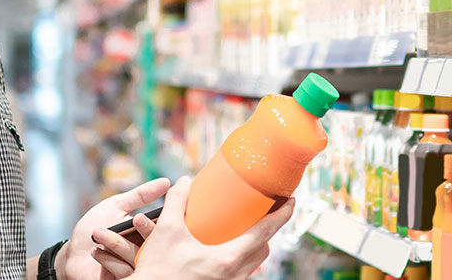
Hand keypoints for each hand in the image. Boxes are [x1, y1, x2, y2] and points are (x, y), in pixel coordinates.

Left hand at [57, 178, 170, 279]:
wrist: (72, 254)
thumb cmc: (93, 228)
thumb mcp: (116, 206)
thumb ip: (140, 195)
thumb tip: (166, 181)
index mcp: (147, 231)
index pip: (164, 228)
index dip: (161, 221)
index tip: (142, 215)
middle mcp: (145, 250)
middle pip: (156, 244)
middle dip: (144, 231)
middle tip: (131, 221)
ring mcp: (136, 266)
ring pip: (139, 258)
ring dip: (117, 245)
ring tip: (98, 234)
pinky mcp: (125, 279)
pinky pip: (127, 273)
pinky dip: (110, 261)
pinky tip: (95, 251)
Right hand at [125, 176, 295, 279]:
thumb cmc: (159, 271)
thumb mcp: (166, 232)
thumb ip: (176, 203)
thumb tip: (185, 182)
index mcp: (229, 258)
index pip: (266, 232)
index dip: (282, 215)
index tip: (292, 201)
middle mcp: (235, 274)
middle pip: (263, 249)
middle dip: (267, 231)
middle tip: (264, 213)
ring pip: (252, 263)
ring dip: (253, 245)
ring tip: (245, 229)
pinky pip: (239, 272)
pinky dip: (239, 258)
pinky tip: (225, 249)